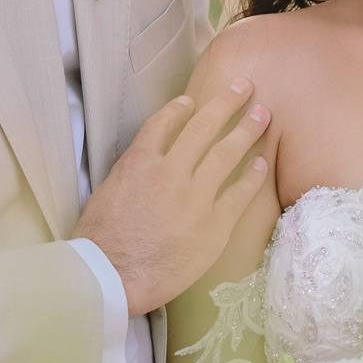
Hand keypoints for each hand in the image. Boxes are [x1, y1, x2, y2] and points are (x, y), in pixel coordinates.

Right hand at [75, 80, 268, 317]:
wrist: (112, 277)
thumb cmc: (100, 241)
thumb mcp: (104, 193)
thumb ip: (129, 175)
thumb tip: (143, 167)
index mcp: (139, 163)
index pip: (163, 123)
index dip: (180, 109)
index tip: (192, 100)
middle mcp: (171, 172)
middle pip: (203, 127)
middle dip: (226, 103)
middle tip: (244, 86)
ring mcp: (195, 197)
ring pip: (226, 153)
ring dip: (246, 130)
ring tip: (263, 116)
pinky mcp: (214, 225)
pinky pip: (239, 194)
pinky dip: (252, 175)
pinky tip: (261, 163)